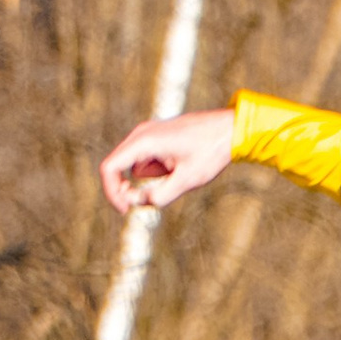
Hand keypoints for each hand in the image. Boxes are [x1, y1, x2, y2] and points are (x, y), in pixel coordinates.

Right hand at [100, 106, 236, 216]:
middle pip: (117, 166)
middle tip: (145, 204)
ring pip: (134, 166)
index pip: (110, 167)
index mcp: (145, 141)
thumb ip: (159, 196)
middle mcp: (142, 134)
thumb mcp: (187, 180)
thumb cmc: (211, 152)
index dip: (112, 192)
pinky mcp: (157, 137)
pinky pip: (147, 160)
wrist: (230, 129)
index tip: (125, 210)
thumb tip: (137, 201)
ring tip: (178, 176)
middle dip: (126, 189)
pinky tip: (179, 168)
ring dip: (147, 180)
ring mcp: (149, 134)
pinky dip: (156, 171)